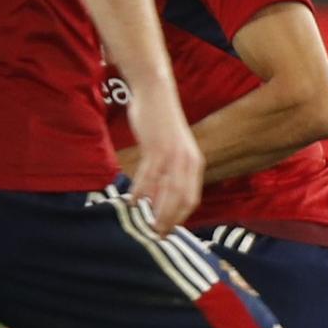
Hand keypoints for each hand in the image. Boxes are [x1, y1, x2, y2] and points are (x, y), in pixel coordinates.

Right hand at [125, 85, 202, 233]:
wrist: (156, 93)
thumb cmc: (161, 123)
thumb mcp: (173, 149)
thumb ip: (170, 171)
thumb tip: (159, 198)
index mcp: (195, 163)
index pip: (191, 199)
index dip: (180, 218)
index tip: (168, 231)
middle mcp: (188, 161)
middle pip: (181, 199)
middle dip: (169, 220)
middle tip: (155, 234)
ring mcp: (172, 154)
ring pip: (166, 190)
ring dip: (155, 210)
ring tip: (144, 224)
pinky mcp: (156, 147)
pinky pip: (148, 176)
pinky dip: (140, 191)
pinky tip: (132, 201)